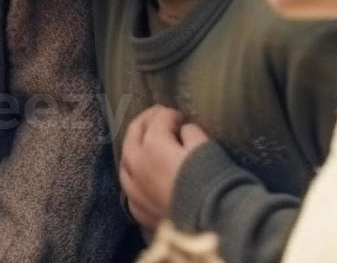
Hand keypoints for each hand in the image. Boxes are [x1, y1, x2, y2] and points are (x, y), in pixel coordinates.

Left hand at [118, 105, 210, 230]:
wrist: (211, 222)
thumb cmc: (210, 181)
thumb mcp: (206, 147)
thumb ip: (191, 132)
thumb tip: (184, 130)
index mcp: (153, 144)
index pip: (159, 119)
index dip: (171, 114)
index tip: (181, 116)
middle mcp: (137, 164)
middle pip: (134, 134)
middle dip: (146, 121)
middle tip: (157, 115)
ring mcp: (134, 189)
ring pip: (125, 162)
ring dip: (133, 148)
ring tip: (143, 142)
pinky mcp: (139, 210)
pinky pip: (129, 189)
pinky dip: (134, 178)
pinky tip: (139, 178)